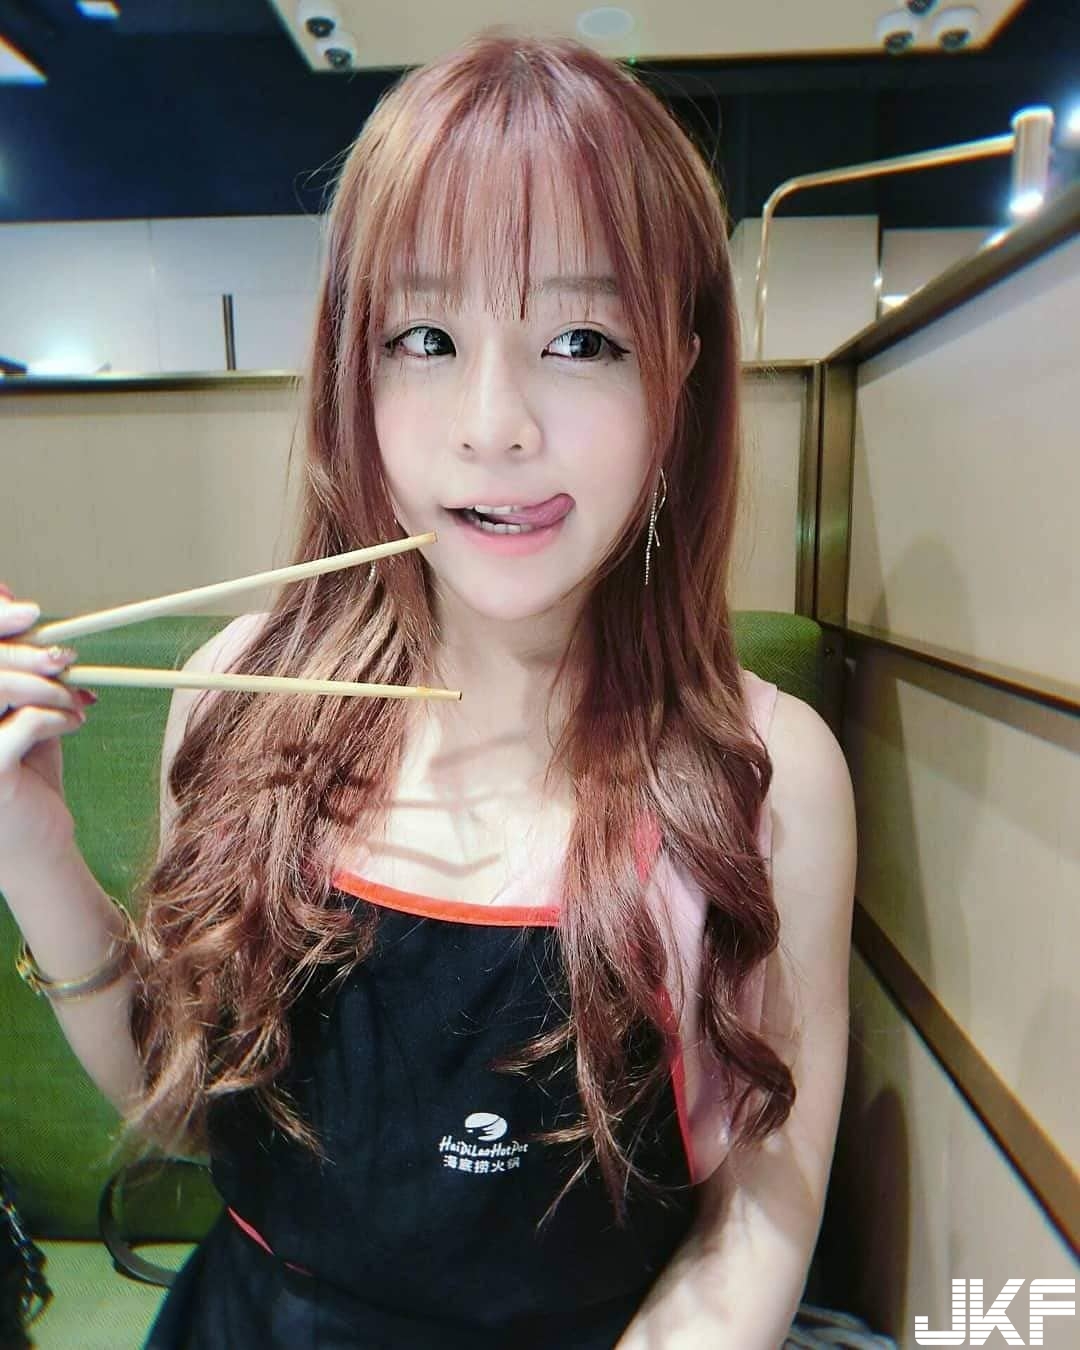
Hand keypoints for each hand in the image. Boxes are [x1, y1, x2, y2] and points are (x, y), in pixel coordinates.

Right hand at [0, 587, 96, 872]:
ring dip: (47, 687)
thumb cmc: (24, 773)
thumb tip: (6, 595)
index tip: (30, 612)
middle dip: (30, 654)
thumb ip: (11, 660)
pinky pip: (23, 725)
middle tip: (69, 659)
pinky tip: (73, 724)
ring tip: (75, 702)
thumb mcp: (19, 708)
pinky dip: (56, 716)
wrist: (37, 846)